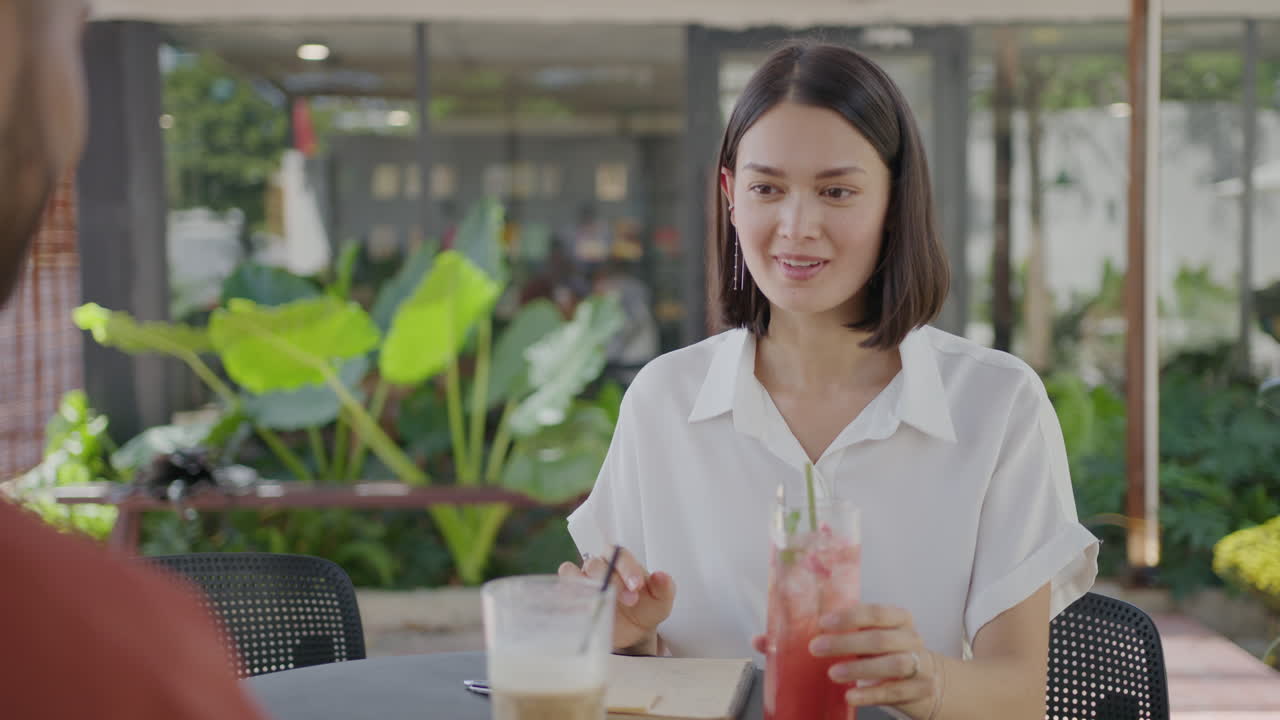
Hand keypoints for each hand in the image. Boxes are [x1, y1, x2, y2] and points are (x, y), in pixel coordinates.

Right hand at [558, 546, 675, 652]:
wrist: (633, 633)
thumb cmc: (645, 609)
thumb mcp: (661, 601)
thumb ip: (665, 587)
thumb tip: (662, 576)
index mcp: (620, 560)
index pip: (618, 553)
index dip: (627, 568)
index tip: (637, 586)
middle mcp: (598, 567)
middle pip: (594, 563)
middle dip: (612, 581)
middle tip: (630, 601)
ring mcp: (582, 582)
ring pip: (570, 572)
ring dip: (583, 586)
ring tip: (600, 602)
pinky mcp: (571, 599)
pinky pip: (561, 593)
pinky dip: (568, 600)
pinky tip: (584, 612)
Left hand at [752, 604, 940, 715]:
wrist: (925, 682)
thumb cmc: (880, 656)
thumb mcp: (856, 642)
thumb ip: (817, 637)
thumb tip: (762, 639)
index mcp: (896, 617)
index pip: (875, 611)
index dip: (850, 615)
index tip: (823, 622)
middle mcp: (910, 637)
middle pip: (880, 637)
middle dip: (846, 642)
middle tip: (816, 649)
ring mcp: (919, 663)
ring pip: (893, 663)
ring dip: (860, 668)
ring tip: (833, 674)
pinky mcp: (920, 689)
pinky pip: (896, 691)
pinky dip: (872, 693)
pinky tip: (852, 695)